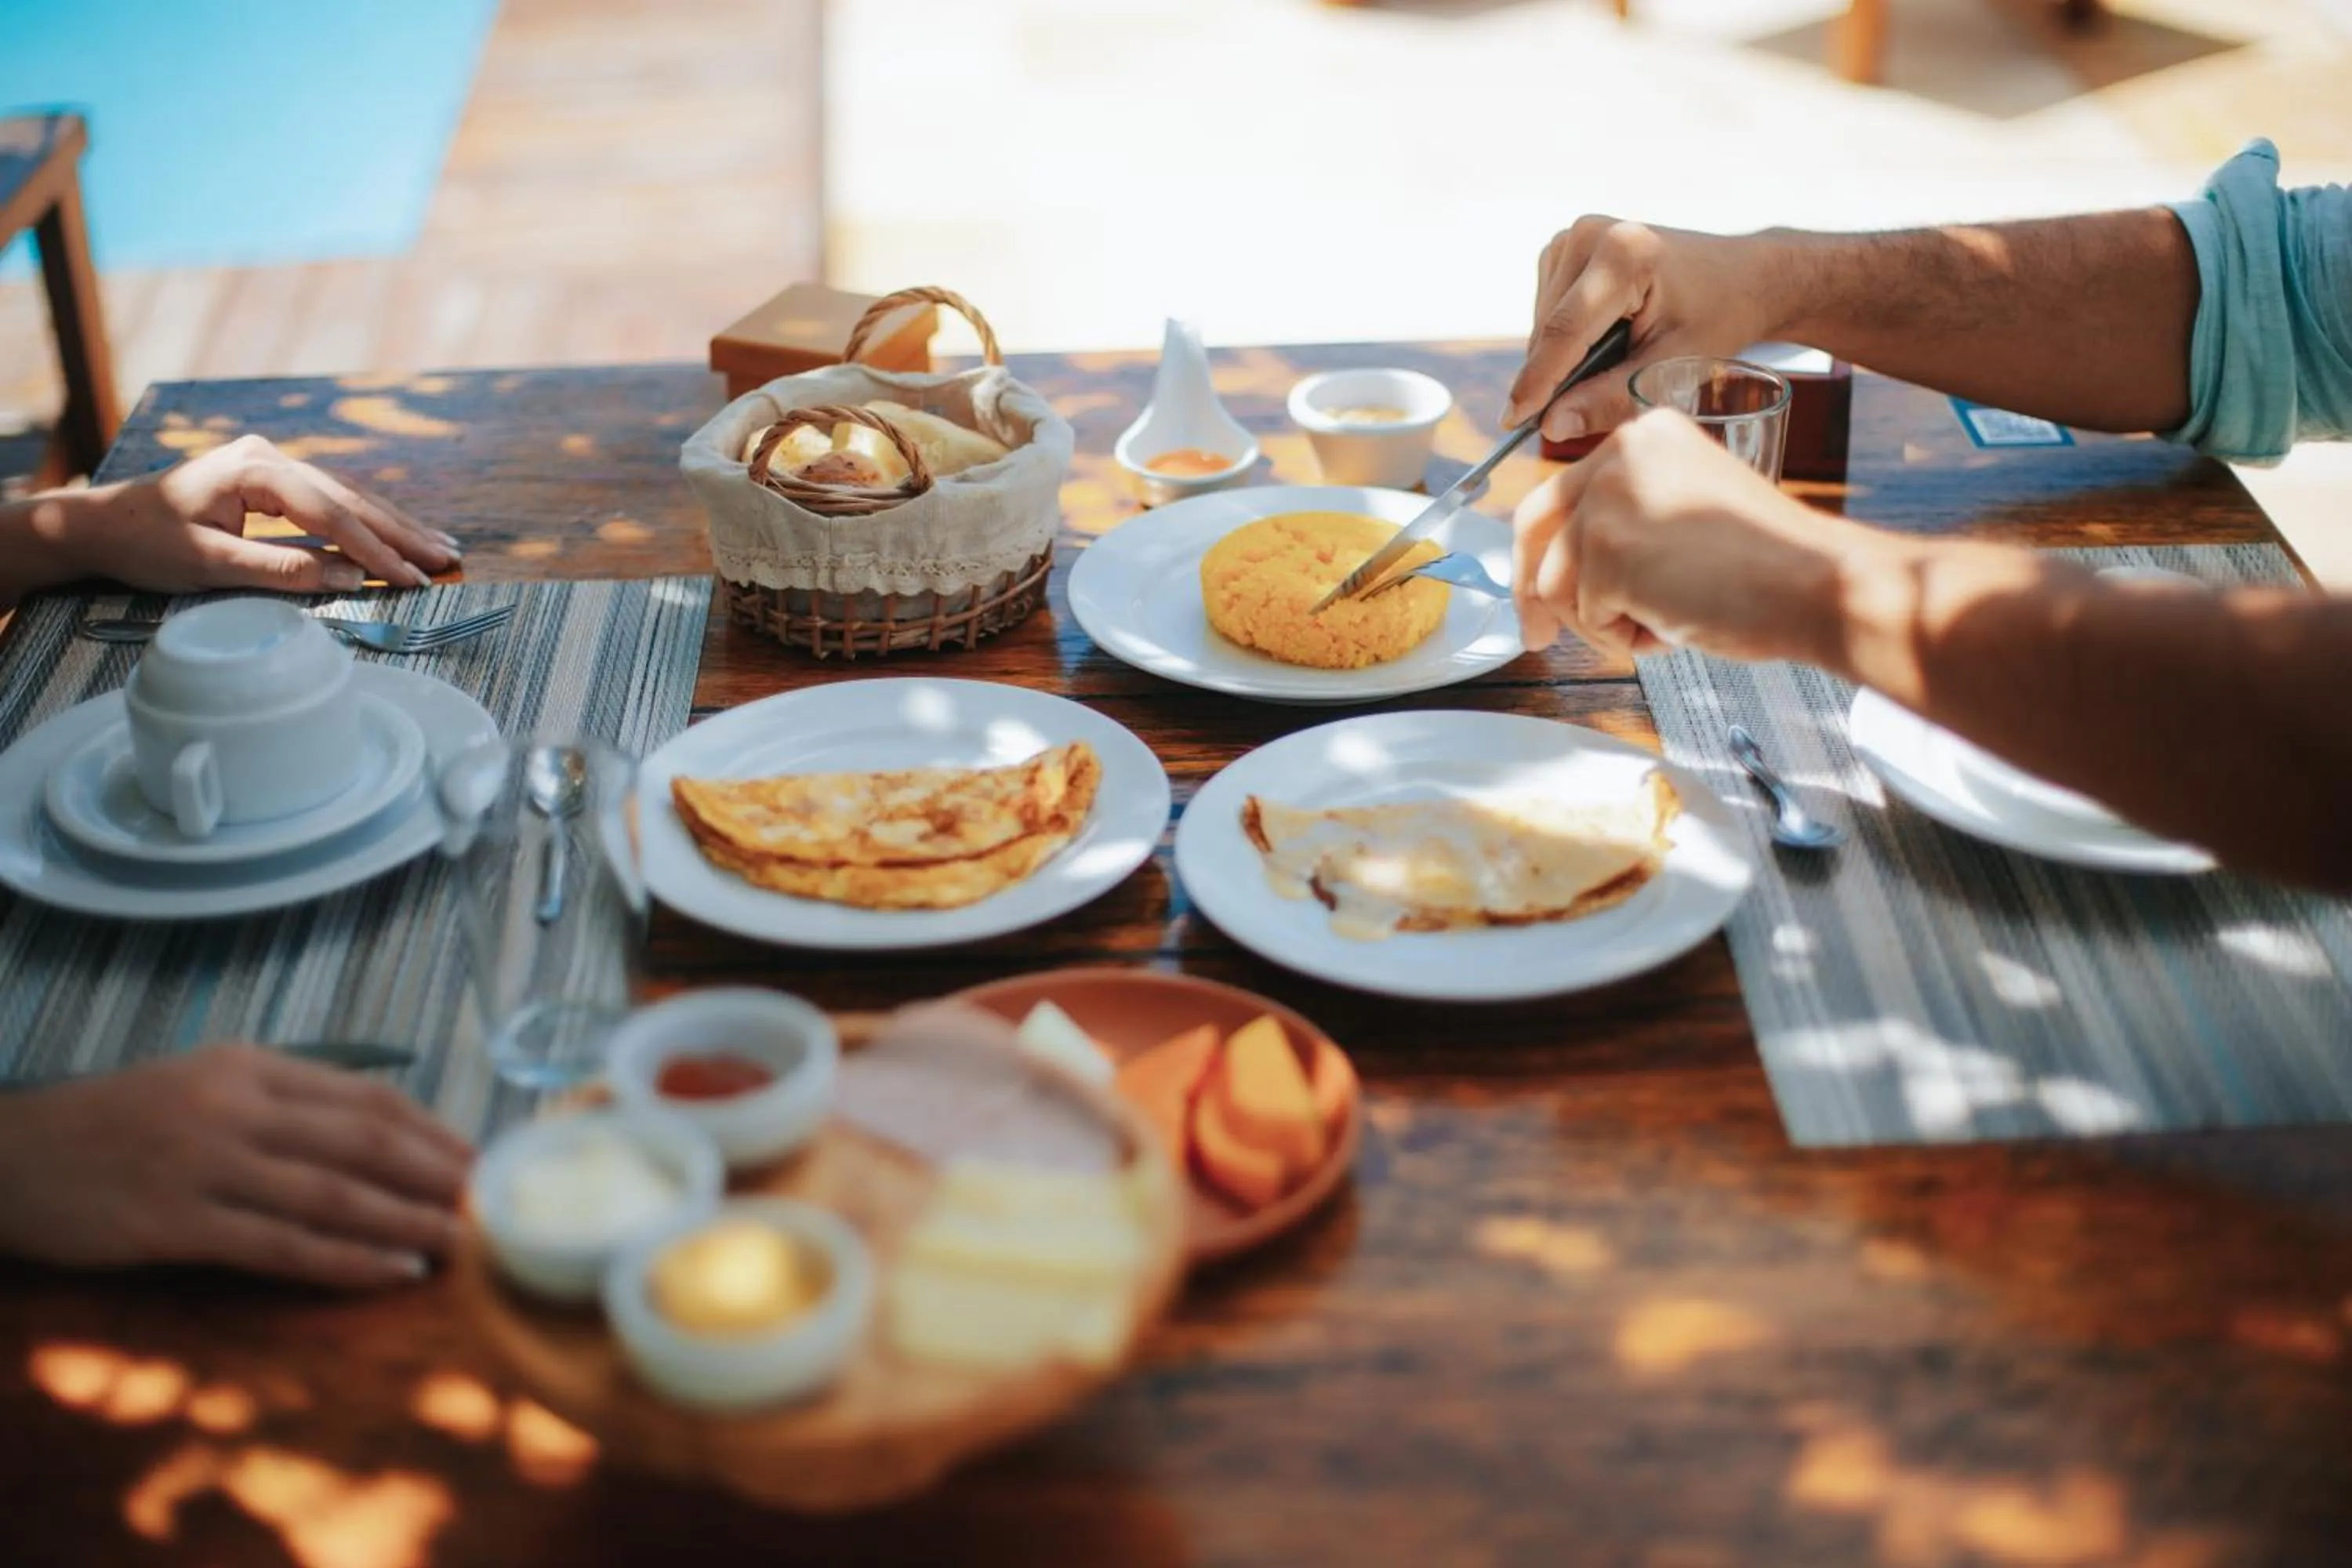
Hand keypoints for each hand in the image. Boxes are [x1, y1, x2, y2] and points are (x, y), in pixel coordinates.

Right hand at [0, 1045, 471, 1289]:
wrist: (9, 1157)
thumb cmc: (117, 1124)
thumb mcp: (203, 1085)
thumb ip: (283, 1101)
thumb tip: (379, 1133)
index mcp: (249, 1067)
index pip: (366, 1096)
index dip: (432, 1129)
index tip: (478, 1157)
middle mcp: (235, 1107)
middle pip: (364, 1141)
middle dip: (437, 1175)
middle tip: (490, 1202)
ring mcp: (206, 1165)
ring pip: (334, 1195)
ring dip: (407, 1220)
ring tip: (460, 1240)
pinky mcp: (176, 1223)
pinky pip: (281, 1246)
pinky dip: (346, 1260)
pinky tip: (392, 1271)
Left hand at [76, 435, 461, 592]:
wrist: (99, 524)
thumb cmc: (145, 544)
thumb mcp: (210, 564)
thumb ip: (283, 569)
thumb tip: (352, 576)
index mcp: (255, 469)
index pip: (332, 512)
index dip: (377, 548)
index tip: (414, 578)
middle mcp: (270, 457)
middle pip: (351, 497)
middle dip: (402, 531)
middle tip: (449, 558)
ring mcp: (272, 465)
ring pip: (347, 496)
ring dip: (394, 524)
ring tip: (440, 546)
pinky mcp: (271, 481)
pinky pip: (330, 501)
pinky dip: (366, 522)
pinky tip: (396, 534)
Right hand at [1503, 218, 1789, 442]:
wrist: (1742, 276)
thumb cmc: (1719, 316)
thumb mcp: (1672, 365)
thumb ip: (1610, 396)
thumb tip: (1552, 426)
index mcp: (1624, 256)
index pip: (1563, 332)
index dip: (1536, 383)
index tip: (1511, 422)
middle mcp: (1591, 234)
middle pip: (1548, 328)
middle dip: (1553, 375)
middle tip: (1583, 408)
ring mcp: (1576, 234)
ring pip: (1542, 321)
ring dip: (1561, 355)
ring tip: (1613, 361)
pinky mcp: (1568, 245)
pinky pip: (1548, 308)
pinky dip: (1565, 336)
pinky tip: (1603, 339)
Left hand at [1512, 409, 1873, 663]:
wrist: (1818, 583)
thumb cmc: (1771, 565)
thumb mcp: (1687, 513)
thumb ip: (1631, 517)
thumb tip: (1568, 562)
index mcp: (1645, 437)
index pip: (1564, 491)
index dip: (1545, 548)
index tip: (1539, 588)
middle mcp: (1620, 453)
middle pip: (1535, 524)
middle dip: (1531, 588)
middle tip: (1536, 634)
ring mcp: (1609, 498)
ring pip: (1555, 581)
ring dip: (1600, 621)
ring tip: (1664, 620)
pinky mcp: (1606, 549)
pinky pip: (1583, 614)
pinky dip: (1620, 636)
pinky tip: (1671, 625)